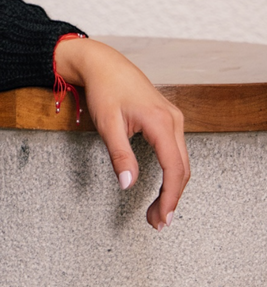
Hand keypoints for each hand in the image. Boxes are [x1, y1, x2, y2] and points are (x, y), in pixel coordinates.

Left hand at [53, 38, 189, 231]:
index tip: (161, 218)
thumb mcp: (107, 124)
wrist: (103, 64)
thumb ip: (119, 155)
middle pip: (182, 169)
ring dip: (171, 188)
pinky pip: (175, 152)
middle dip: (171, 199)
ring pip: (181, 162)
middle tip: (156, 222)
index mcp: (161, 122)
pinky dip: (170, 173)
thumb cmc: (104, 90)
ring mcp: (174, 120)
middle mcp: (174, 121)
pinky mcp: (168, 120)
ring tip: (156, 211)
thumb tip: (127, 184)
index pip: (174, 168)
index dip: (169, 197)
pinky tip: (161, 188)